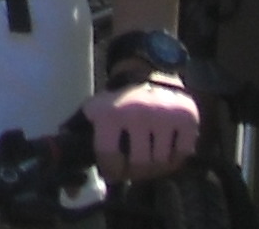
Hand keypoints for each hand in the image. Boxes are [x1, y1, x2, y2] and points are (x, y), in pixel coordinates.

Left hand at [83, 77, 199, 179]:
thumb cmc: (119, 102)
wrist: (150, 75)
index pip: (109, 157)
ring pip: (162, 163)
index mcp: (110, 113)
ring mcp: (164, 116)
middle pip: (139, 165)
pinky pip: (182, 155)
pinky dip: (175, 158)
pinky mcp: (186, 118)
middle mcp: (137, 113)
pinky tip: (165, 148)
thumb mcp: (95, 112)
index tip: (112, 172)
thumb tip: (71, 184)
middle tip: (132, 168)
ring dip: (155, 166)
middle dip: (134, 172)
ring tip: (148, 157)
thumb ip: (79, 137)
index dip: (110, 170)